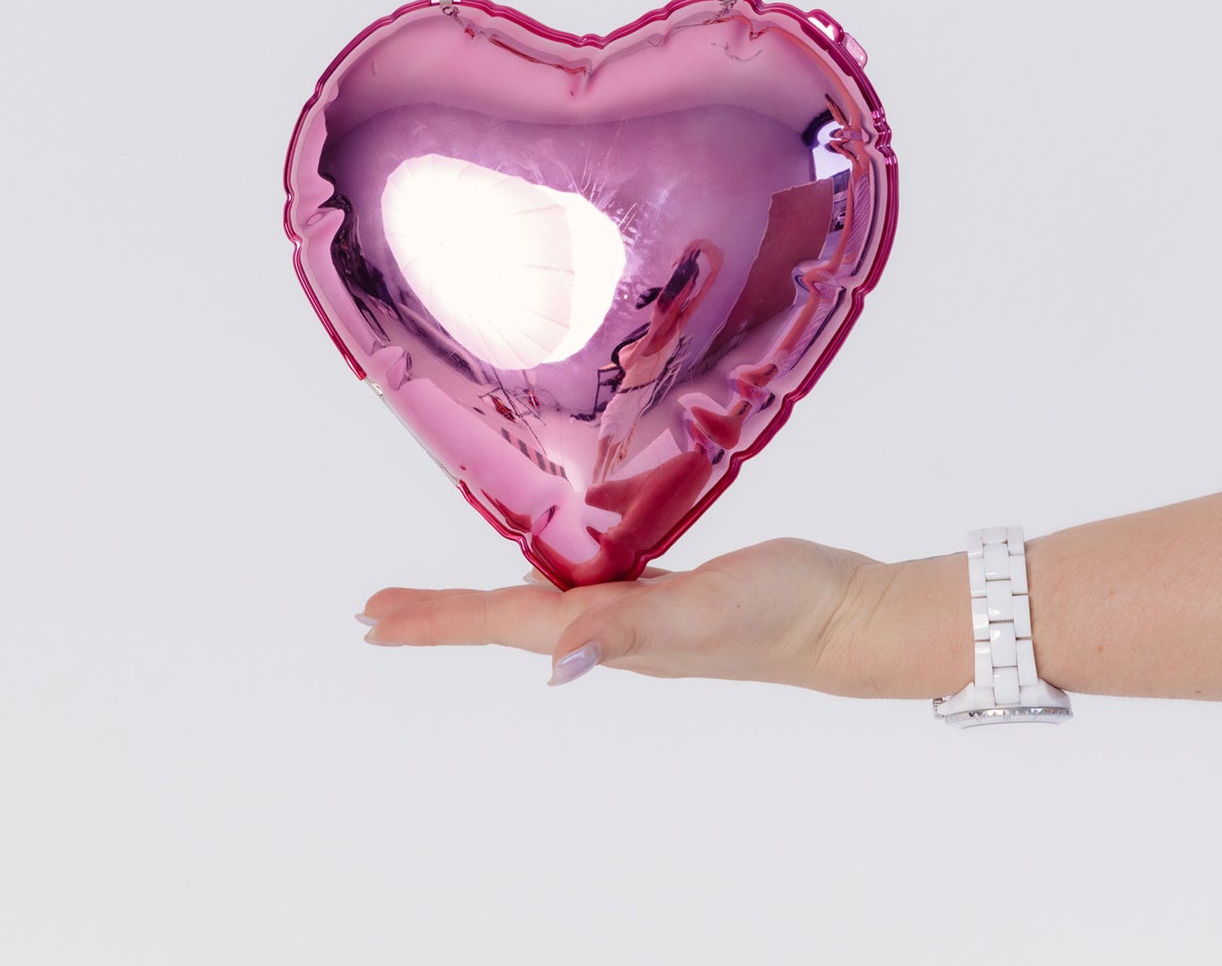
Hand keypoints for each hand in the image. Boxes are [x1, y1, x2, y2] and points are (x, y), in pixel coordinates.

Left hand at [358, 537, 909, 692]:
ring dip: (492, 599)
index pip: (500, 623)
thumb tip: (557, 667)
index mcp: (606, 630)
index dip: (436, 619)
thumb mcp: (698, 614)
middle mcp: (615, 627)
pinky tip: (564, 554)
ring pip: (546, 600)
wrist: (848, 616)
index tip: (372, 617)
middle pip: (507, 617)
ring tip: (450, 594)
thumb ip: (626, 633)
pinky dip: (559, 568)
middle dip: (443, 614)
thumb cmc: (779, 614)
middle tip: (380, 609)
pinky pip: (597, 578)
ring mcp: (644, 609)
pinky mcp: (674, 585)